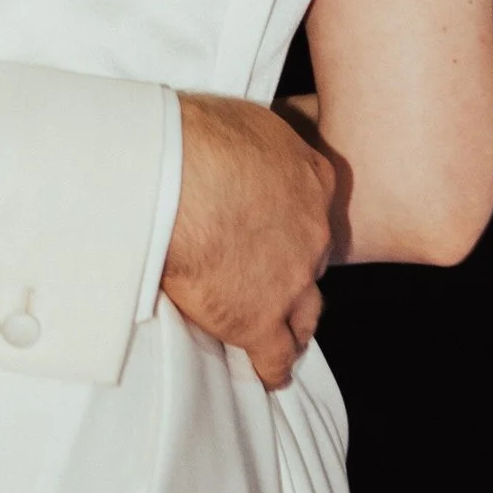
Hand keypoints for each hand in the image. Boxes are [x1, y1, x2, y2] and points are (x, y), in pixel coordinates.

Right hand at [162, 92, 337, 387]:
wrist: (175, 179)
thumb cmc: (194, 137)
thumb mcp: (241, 120)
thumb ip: (256, 148)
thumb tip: (240, 155)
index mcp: (312, 177)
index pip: (317, 205)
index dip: (295, 218)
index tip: (276, 222)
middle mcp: (314, 230)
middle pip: (313, 258)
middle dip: (292, 264)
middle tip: (263, 267)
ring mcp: (292, 280)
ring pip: (306, 313)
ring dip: (294, 320)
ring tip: (281, 328)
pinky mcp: (259, 321)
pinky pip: (275, 357)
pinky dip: (272, 367)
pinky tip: (268, 372)